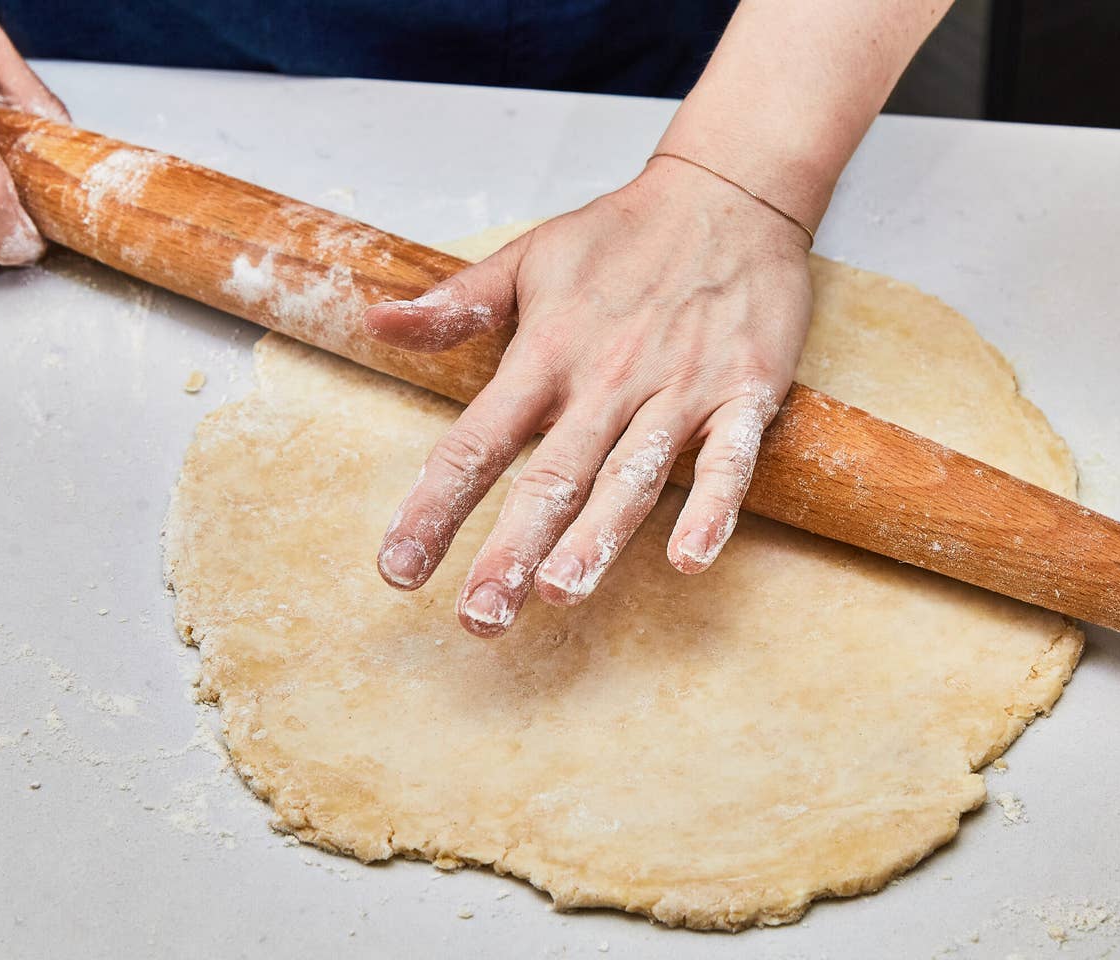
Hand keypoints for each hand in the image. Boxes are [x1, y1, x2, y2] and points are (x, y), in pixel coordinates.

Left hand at [363, 157, 813, 636]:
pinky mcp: (744, 392)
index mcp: (546, 353)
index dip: (434, 507)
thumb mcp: (527, 258)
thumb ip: (455, 305)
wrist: (729, 191)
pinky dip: (713, 506)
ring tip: (560, 593)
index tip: (399, 569)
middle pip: (550, 476)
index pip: (477, 442)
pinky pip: (728, 458)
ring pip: (631, 474)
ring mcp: (678, 387)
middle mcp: (606, 378)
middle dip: (511, 549)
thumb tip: (375, 322)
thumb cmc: (621, 236)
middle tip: (479, 616)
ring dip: (597, 538)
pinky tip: (691, 558)